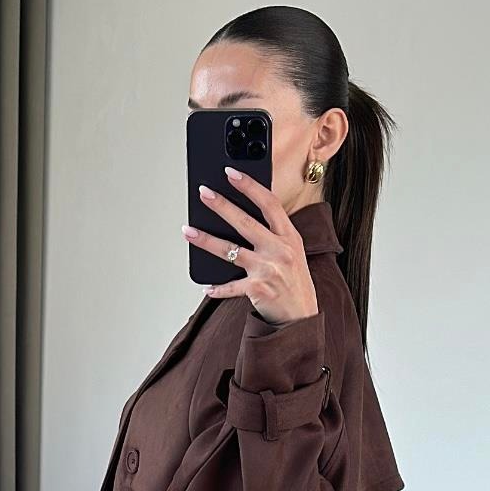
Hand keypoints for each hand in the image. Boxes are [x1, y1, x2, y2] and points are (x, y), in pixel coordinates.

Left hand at [183, 168, 318, 326]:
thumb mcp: (293, 252)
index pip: (269, 204)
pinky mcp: (257, 290)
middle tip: (203, 193)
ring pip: (230, 250)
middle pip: (245, 222)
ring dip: (206, 240)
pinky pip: (230, 286)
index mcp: (290, 237)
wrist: (302, 317)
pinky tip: (206, 286)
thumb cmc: (295, 282)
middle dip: (222, 206)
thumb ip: (274, 234)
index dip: (249, 186)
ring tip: (188, 230)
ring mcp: (268, 270)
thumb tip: (241, 216)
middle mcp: (279, 251)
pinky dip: (217, 288)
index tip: (231, 173)